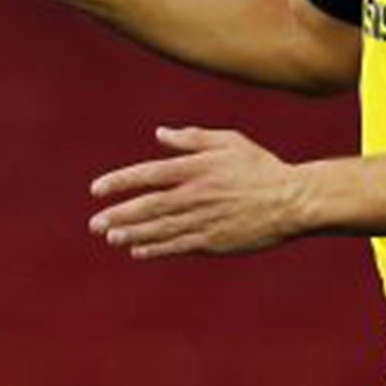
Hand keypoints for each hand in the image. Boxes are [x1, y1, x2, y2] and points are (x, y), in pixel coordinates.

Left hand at [89, 126, 306, 258]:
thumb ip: (192, 138)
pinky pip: (178, 246)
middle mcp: (195, 195)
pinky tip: (138, 251)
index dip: (119, 182)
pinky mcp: (214, 241)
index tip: (96, 189)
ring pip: (159, 229)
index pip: (148, 174)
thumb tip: (160, 134)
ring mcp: (204, 221)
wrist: (292, 201)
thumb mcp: (228, 141)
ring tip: (110, 237)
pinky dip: (156, 249)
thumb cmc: (260, 167)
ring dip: (131, 234)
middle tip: (94, 223)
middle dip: (118, 214)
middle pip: (148, 206)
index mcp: (196, 168)